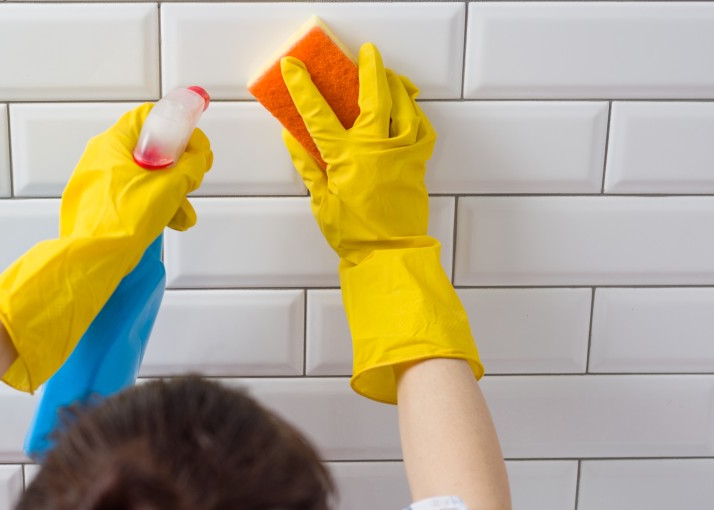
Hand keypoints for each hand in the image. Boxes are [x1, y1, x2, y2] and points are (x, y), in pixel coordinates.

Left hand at [61, 102, 212, 240]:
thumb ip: (191, 166)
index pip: (149, 118)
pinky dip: (153, 206)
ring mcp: (99, 184)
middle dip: (178, 167)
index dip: (178, 128)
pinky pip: (133, 198)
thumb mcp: (170, 186)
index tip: (194, 145)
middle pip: (149, 150)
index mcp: (112, 144)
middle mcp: (101, 159)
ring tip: (184, 212)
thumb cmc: (121, 221)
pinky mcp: (101, 206)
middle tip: (193, 177)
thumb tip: (197, 160)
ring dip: (170, 192)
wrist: (95, 259)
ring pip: (144, 177)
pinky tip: (170, 221)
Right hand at [280, 43, 435, 265]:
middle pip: (376, 96)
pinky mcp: (418, 162)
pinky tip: (409, 106)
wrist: (389, 253)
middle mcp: (377, 149)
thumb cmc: (354, 234)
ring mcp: (402, 153)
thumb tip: (291, 138)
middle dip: (370, 68)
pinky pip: (422, 127)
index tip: (293, 67)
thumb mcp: (320, 200)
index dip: (303, 87)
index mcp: (347, 158)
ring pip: (404, 106)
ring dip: (396, 85)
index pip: (319, 113)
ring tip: (389, 74)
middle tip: (367, 52)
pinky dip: (416, 113)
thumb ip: (307, 165)